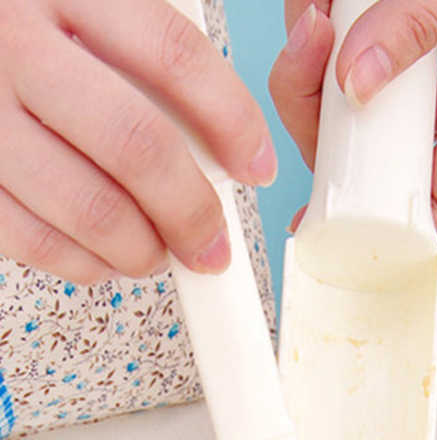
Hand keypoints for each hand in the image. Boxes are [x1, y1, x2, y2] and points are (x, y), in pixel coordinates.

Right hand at [0, 0, 276, 282]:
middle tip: (212, 244)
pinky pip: (33, 239)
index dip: (232, 121)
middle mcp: (15, 44)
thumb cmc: (28, 34)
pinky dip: (85, 264)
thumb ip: (150, 60)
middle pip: (136, 144)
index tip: (257, 167)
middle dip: (191, 212)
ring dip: (143, 249)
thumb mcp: (88, 11)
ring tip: (160, 252)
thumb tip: (227, 142)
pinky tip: (105, 256)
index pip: (174, 54)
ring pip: (90, 207)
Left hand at [269, 0, 436, 242]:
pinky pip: (320, 46)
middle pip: (362, 155)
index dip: (387, 225)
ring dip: (306, 59)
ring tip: (323, 7)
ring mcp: (399, 65)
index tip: (340, 218)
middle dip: (319, 121)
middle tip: (313, 58)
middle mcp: (435, 99)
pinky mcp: (370, 29)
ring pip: (328, 101)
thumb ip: (423, 26)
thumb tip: (355, 78)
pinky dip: (309, 18)